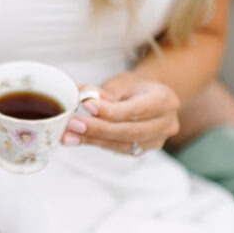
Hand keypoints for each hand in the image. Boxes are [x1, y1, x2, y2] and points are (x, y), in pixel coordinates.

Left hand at [62, 72, 179, 153]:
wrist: (148, 99)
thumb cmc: (134, 88)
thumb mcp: (122, 82)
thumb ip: (104, 91)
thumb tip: (83, 94)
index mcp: (164, 101)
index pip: (133, 110)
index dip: (108, 110)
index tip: (85, 105)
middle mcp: (165, 124)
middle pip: (128, 131)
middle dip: (96, 129)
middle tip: (72, 125)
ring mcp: (156, 140)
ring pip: (121, 144)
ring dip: (92, 140)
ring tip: (68, 135)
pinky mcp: (142, 150)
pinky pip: (118, 149)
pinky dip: (96, 143)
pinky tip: (78, 139)